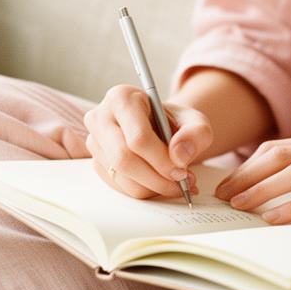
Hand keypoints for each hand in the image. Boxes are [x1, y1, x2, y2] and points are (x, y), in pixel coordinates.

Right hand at [83, 84, 212, 199]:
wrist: (158, 127)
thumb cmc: (173, 121)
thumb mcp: (194, 121)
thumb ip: (196, 133)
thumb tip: (179, 156)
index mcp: (121, 98)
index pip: (138, 137)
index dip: (161, 160)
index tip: (182, 172)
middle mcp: (100, 117)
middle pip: (124, 159)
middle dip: (157, 178)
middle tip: (181, 183)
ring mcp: (94, 141)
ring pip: (121, 177)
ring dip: (153, 188)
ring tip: (177, 184)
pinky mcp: (96, 162)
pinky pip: (119, 186)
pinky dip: (144, 191)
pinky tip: (161, 184)